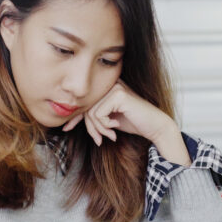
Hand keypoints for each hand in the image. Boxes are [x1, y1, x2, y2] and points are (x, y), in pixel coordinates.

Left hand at [63, 81, 189, 164]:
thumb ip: (92, 116)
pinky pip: (99, 114)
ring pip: (91, 112)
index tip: (66, 129)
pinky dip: (105, 125)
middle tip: (100, 139)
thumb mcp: (107, 119)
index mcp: (106, 86)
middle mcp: (110, 83)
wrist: (154, 126)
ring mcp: (115, 87)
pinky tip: (116, 126)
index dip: (74, 117)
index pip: (84, 101)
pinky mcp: (118, 94)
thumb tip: (66, 123)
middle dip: (91, 128)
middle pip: (86, 107)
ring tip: (110, 134)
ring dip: (99, 129)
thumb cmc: (133, 122)